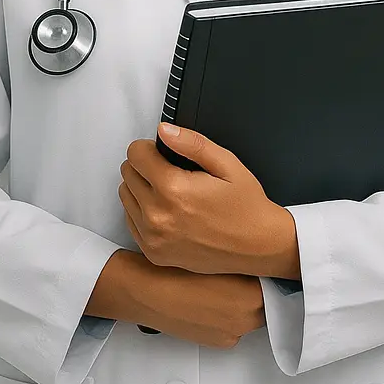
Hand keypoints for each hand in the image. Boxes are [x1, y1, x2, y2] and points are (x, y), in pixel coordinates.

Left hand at [118, 123, 300, 278]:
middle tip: (171, 171)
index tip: (165, 153)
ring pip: (126, 196)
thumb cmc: (245, 205)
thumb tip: (164, 130)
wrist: (258, 246)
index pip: (136, 154)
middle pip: (127, 173)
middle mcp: (158, 216)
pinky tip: (168, 211)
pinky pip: (131, 220)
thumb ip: (191, 143)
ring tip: (170, 191)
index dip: (150, 147)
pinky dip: (143, 211)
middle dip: (145, 165)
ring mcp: (153, 238)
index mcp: (174, 189)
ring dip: (141, 188)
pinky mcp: (153, 253)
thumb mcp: (226, 164)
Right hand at [141, 263, 265, 348]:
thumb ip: (242, 259)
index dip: (269, 269)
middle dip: (259, 285)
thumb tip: (254, 259)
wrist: (145, 293)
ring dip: (244, 299)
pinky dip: (228, 313)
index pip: (277, 283)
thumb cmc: (173, 272)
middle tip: (243, 269)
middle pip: (267, 300)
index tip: (265, 262)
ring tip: (222, 281)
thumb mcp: (214, 254)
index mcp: (250, 295)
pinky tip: (210, 297)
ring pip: (251, 313)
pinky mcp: (218, 342)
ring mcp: (232, 333)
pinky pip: (234, 324)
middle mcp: (245, 319)